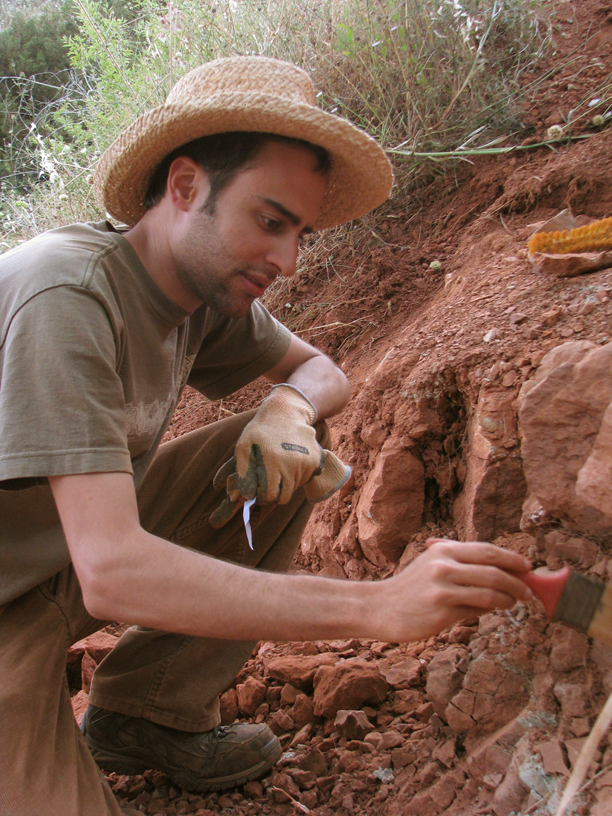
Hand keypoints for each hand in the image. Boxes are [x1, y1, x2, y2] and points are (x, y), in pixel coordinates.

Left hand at [209, 385, 349, 527]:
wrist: (286, 412)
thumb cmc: (260, 431)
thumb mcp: (243, 447)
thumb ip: (242, 473)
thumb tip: (240, 498)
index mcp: (272, 460)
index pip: (270, 495)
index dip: (262, 496)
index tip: (258, 490)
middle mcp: (292, 462)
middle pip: (284, 496)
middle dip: (274, 493)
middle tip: (268, 483)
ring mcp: (306, 462)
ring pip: (294, 488)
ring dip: (284, 484)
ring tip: (278, 468)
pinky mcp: (315, 460)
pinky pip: (304, 480)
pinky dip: (296, 477)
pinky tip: (289, 462)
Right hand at [374, 539, 532, 642]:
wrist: (380, 607)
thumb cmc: (411, 587)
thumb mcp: (431, 563)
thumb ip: (460, 561)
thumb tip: (501, 566)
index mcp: (444, 550)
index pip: (487, 550)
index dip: (512, 559)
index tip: (528, 567)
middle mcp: (444, 566)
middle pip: (494, 572)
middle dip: (517, 582)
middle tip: (528, 590)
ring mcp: (443, 590)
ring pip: (490, 593)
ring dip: (508, 599)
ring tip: (513, 602)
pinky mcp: (442, 612)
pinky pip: (476, 611)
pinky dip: (490, 610)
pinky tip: (492, 610)